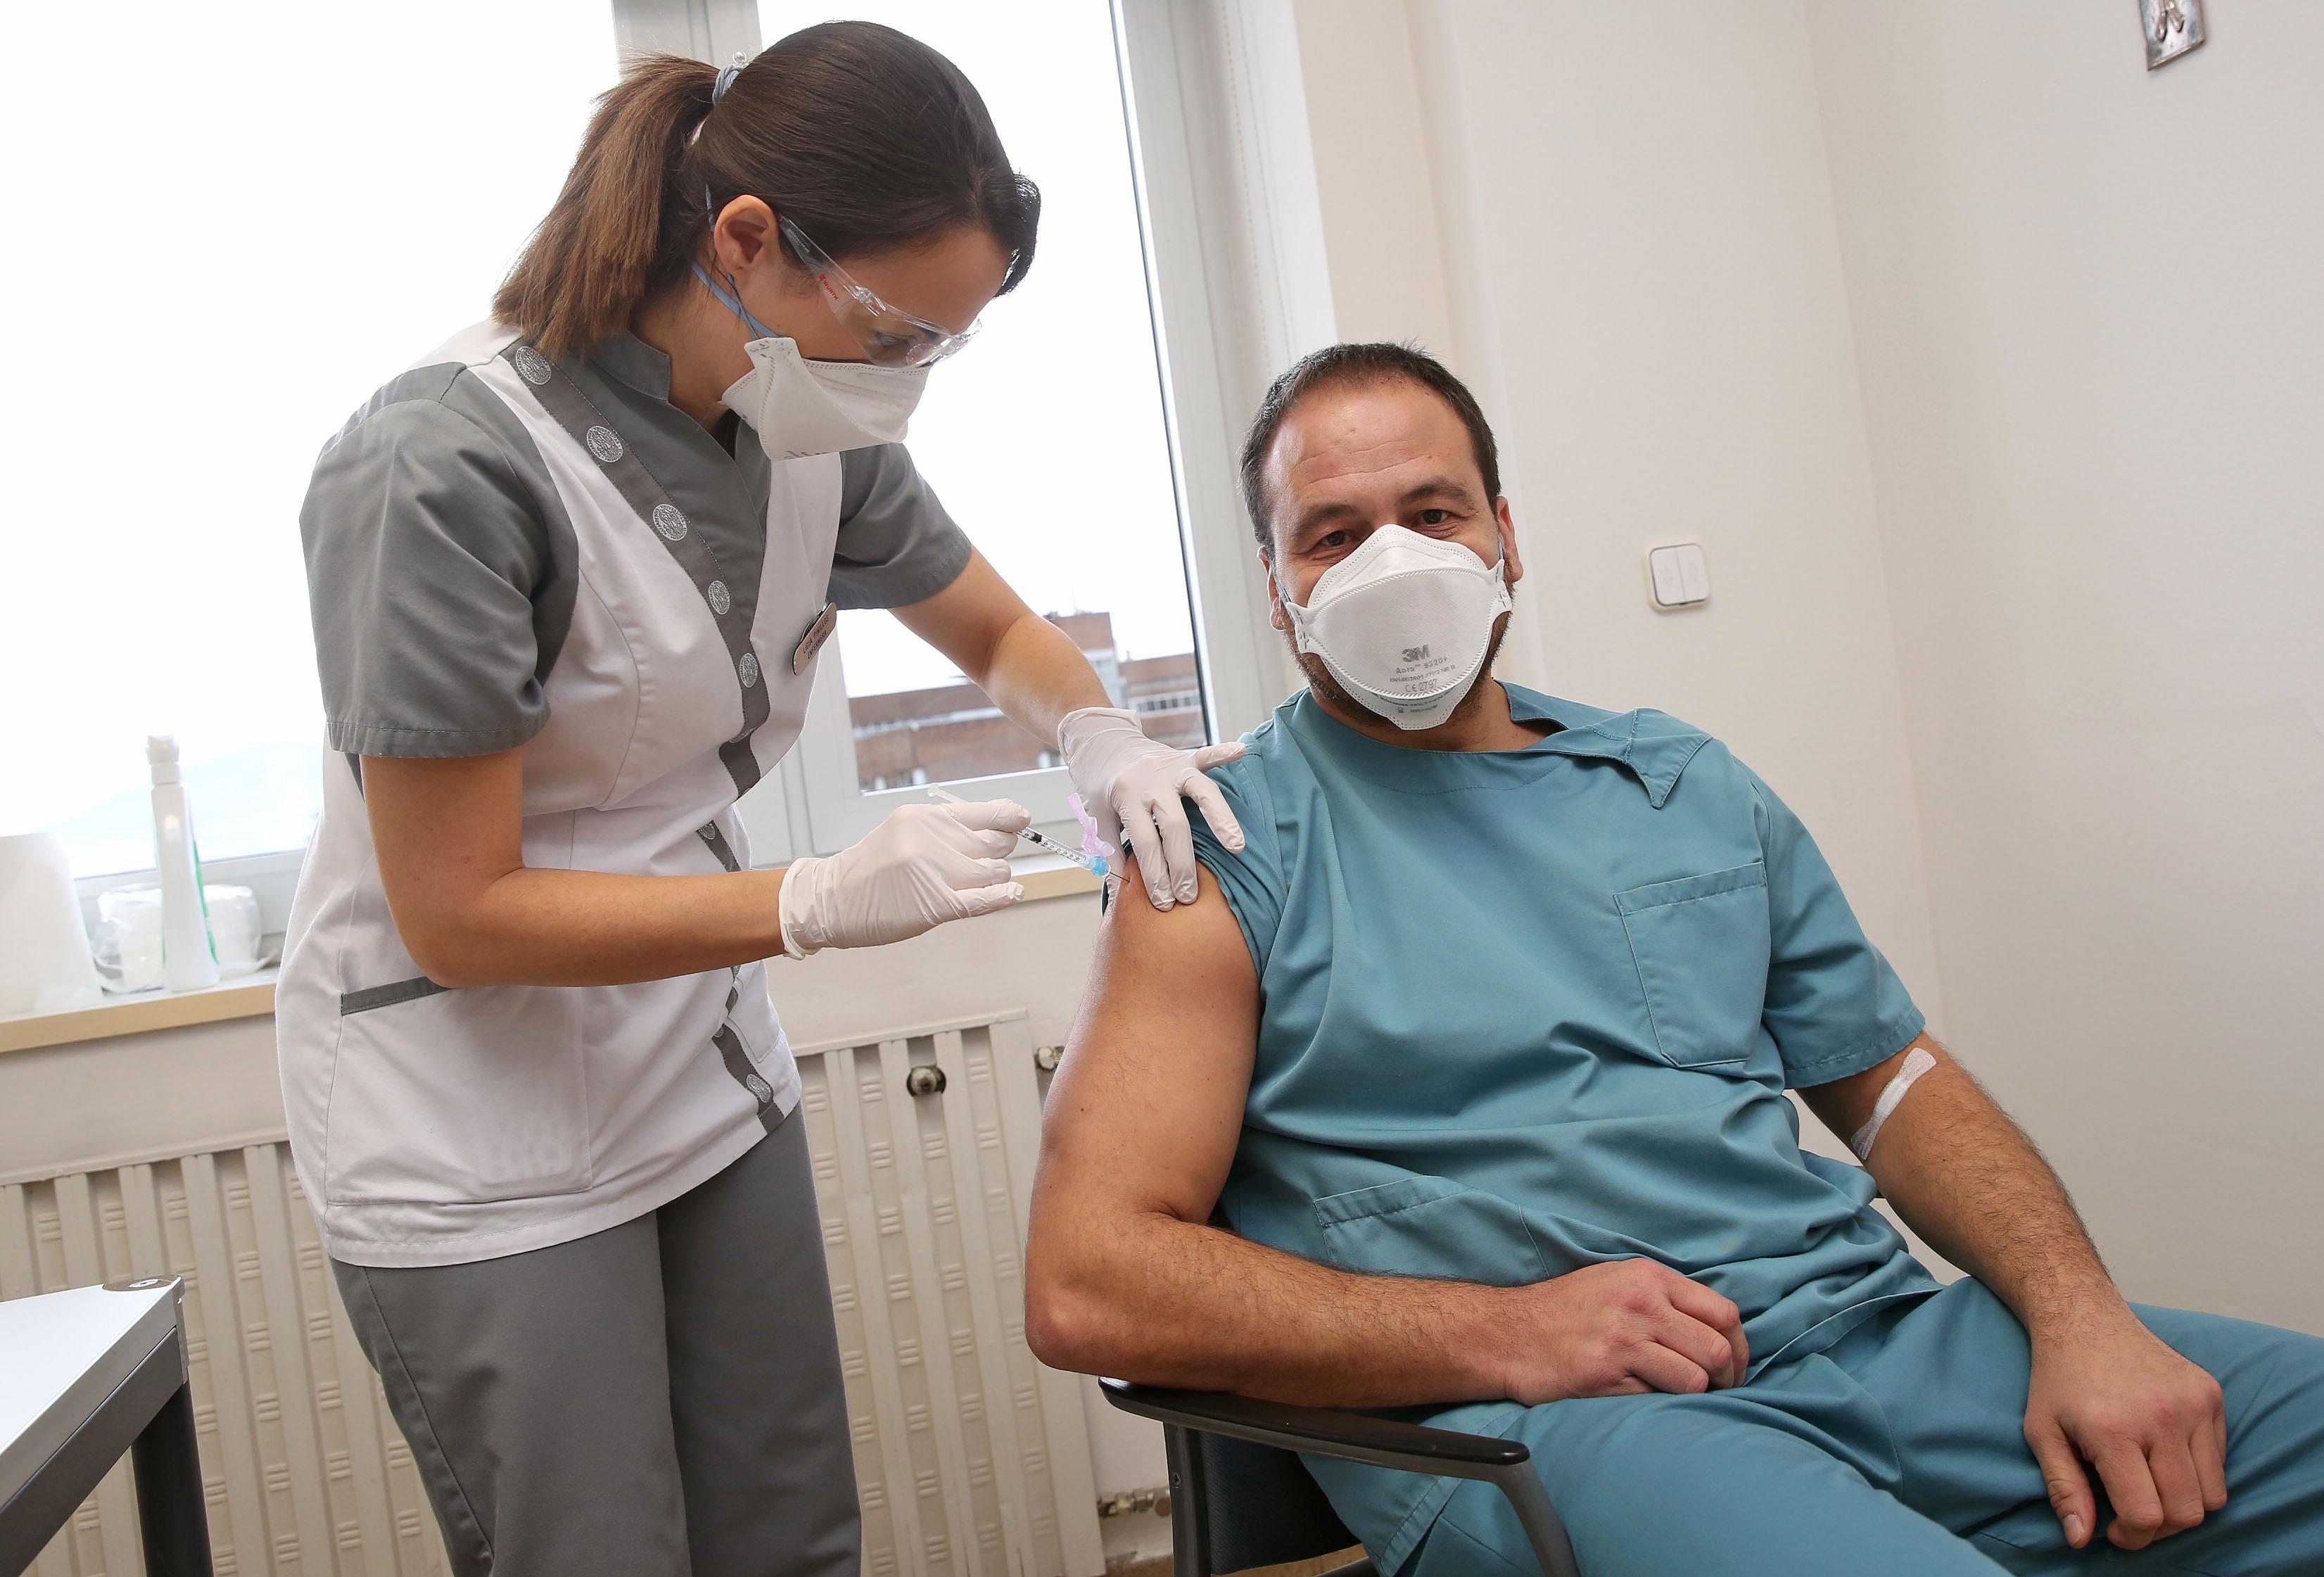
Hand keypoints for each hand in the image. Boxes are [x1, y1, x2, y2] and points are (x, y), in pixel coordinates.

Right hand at [778, 800, 1028, 955]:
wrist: (831, 899)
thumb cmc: (872, 867)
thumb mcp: (905, 830)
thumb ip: (947, 827)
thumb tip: (1000, 823)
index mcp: (925, 817)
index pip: (988, 812)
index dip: (1012, 817)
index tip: (1022, 820)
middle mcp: (932, 840)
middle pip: (998, 843)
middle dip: (1001, 851)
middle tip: (989, 858)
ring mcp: (934, 873)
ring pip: (995, 872)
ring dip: (995, 878)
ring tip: (975, 881)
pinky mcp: (935, 905)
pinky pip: (984, 900)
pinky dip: (1004, 897)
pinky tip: (1015, 893)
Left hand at [1057, 707, 1247, 909]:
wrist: (1102, 741)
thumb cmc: (1101, 784)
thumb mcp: (1096, 815)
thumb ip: (1109, 849)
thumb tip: (1121, 889)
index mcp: (1126, 796)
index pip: (1145, 842)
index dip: (1155, 874)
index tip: (1164, 901)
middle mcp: (1152, 781)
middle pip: (1174, 825)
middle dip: (1182, 864)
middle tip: (1189, 895)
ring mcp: (1171, 767)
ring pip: (1202, 791)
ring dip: (1221, 819)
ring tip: (1236, 847)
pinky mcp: (1184, 757)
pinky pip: (1207, 755)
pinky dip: (1224, 753)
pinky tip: (1242, 752)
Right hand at [1497, 1259, 1749, 1405]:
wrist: (1508, 1332)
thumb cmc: (1565, 1310)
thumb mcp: (1616, 1280)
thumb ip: (1664, 1296)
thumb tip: (1717, 1329)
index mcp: (1648, 1277)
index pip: (1724, 1313)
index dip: (1740, 1347)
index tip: (1735, 1366)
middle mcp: (1640, 1304)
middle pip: (1717, 1349)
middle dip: (1728, 1378)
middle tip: (1719, 1390)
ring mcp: (1622, 1341)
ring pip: (1695, 1380)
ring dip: (1696, 1396)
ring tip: (1683, 1396)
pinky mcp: (1605, 1376)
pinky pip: (1657, 1399)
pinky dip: (1659, 1404)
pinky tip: (1644, 1397)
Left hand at [2024, 1305, 2227, 1550]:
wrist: (2084, 1317)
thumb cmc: (2058, 1379)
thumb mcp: (2042, 1432)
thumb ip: (2063, 1489)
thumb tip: (2082, 1539)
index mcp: (2114, 1428)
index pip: (2147, 1515)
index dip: (2133, 1536)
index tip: (2116, 1529)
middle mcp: (2161, 1415)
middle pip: (2187, 1512)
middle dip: (2160, 1527)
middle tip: (2132, 1512)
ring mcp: (2193, 1403)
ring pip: (2213, 1494)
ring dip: (2184, 1503)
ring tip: (2149, 1485)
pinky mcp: (2211, 1393)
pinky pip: (2220, 1459)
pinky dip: (2198, 1471)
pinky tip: (2162, 1453)